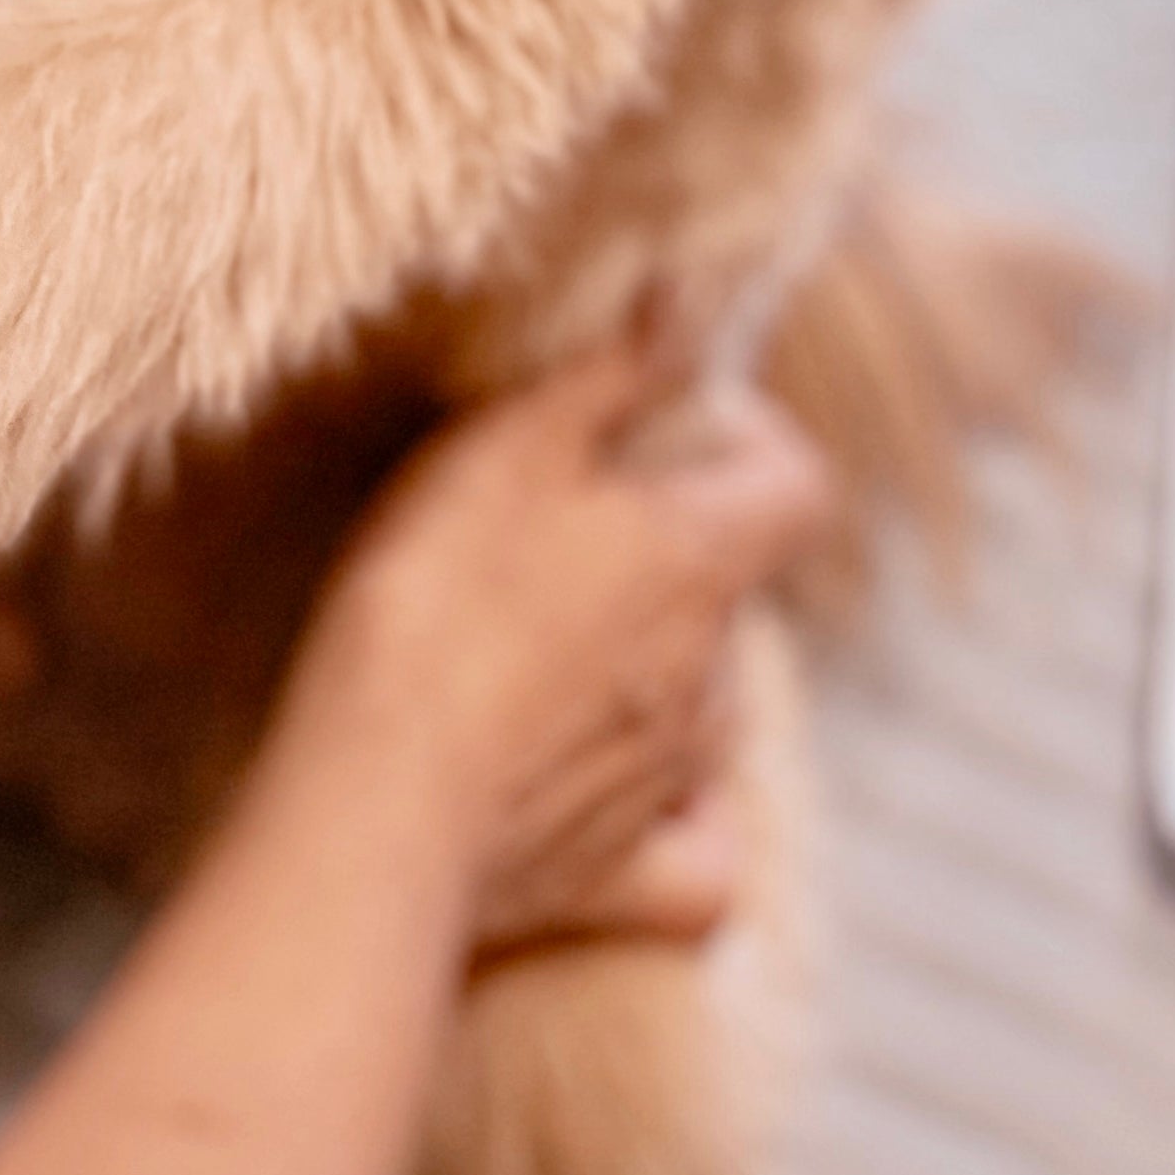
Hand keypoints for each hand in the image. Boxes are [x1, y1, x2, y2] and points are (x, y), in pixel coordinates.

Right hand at [274, 325, 833, 955]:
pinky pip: (694, 853)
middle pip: (734, 591)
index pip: (800, 485)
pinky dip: (679, 822)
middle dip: (675, 550)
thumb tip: (696, 291)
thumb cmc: (436, 601)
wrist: (373, 801)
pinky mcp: (622, 883)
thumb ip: (619, 369)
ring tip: (548, 644)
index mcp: (702, 560)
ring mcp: (672, 783)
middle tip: (563, 531)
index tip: (677, 426)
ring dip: (658, 665)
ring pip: (707, 707)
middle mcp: (710, 675)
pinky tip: (626, 794)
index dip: (755, 443)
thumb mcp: (515, 445)